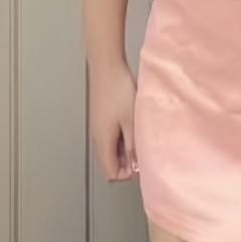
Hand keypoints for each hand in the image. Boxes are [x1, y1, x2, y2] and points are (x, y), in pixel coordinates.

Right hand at [88, 60, 138, 182]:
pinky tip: (133, 127)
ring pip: (111, 150)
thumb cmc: (118, 89)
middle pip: (110, 163)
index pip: (111, 173)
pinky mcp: (101, 118)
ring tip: (139, 137)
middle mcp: (98, 137)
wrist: (107, 67)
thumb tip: (136, 164)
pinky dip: (122, 138)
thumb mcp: (131, 120)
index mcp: (103, 141)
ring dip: (125, 150)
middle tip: (143, 152)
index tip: (141, 165)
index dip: (127, 174)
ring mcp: (98, 127)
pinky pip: (110, 137)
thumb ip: (133, 144)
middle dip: (127, 164)